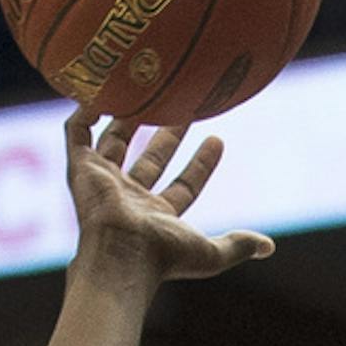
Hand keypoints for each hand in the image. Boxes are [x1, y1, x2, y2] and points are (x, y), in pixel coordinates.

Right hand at [65, 108, 273, 288]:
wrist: (120, 253)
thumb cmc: (163, 257)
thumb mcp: (210, 253)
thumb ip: (237, 245)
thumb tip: (268, 246)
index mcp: (158, 216)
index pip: (184, 186)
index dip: (201, 165)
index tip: (218, 139)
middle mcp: (130, 198)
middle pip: (150, 160)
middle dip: (167, 134)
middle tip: (185, 105)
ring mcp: (104, 182)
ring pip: (115, 142)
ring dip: (128, 118)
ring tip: (144, 88)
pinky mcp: (80, 168)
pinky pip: (76, 133)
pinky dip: (83, 112)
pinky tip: (99, 91)